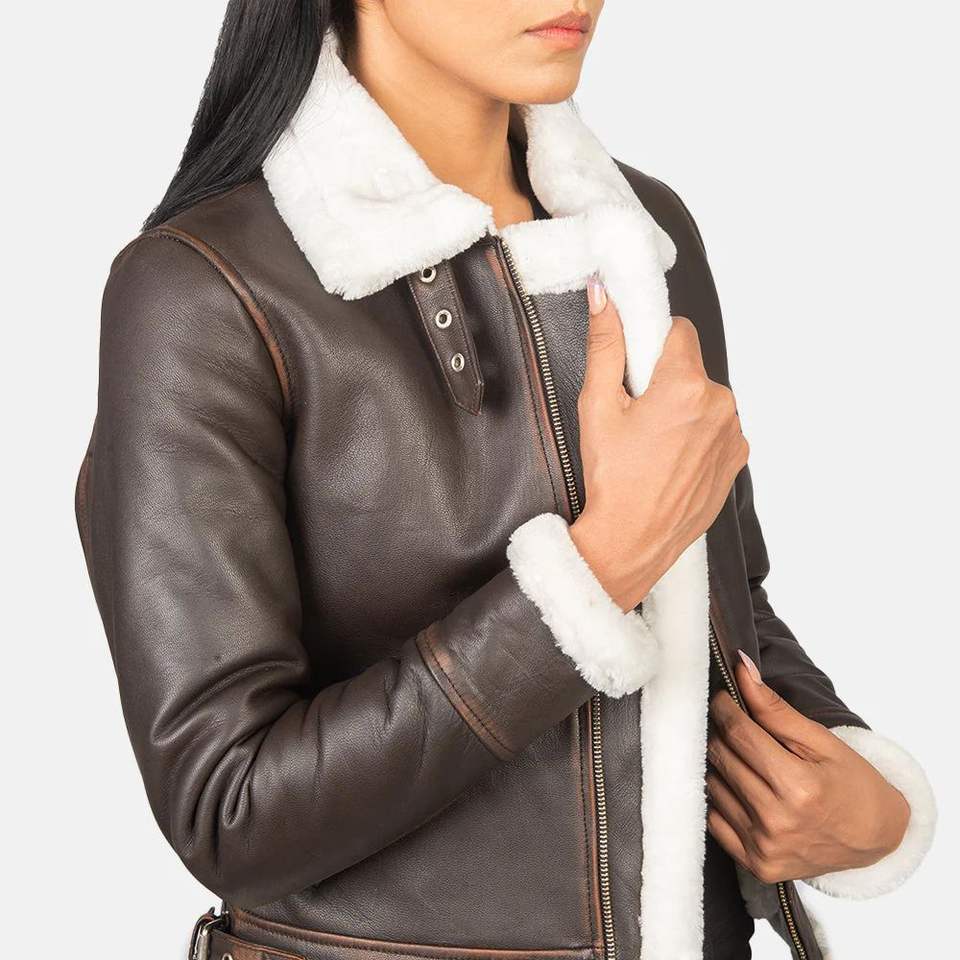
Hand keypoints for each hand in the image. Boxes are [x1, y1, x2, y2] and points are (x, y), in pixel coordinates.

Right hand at [569, 274, 748, 611]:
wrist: (632, 541)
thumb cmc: (613, 481)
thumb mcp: (597, 407)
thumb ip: (605, 345)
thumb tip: (604, 298)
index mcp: (685, 386)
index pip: (678, 330)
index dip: (652, 345)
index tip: (636, 370)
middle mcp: (721, 405)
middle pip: (691, 367)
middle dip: (665, 381)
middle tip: (636, 416)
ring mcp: (734, 434)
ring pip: (705, 398)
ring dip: (684, 409)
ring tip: (653, 445)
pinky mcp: (738, 458)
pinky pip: (718, 428)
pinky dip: (698, 436)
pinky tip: (671, 460)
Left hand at [706, 652, 909, 883]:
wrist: (875, 839)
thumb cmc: (852, 784)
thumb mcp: (821, 741)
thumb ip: (775, 708)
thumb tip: (741, 669)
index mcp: (798, 787)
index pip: (739, 734)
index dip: (724, 708)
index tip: (721, 696)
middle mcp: (776, 821)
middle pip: (722, 758)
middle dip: (720, 732)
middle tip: (730, 721)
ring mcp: (763, 847)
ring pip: (713, 786)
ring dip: (718, 763)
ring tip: (740, 756)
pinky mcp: (756, 865)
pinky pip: (714, 820)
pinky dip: (720, 797)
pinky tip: (738, 785)